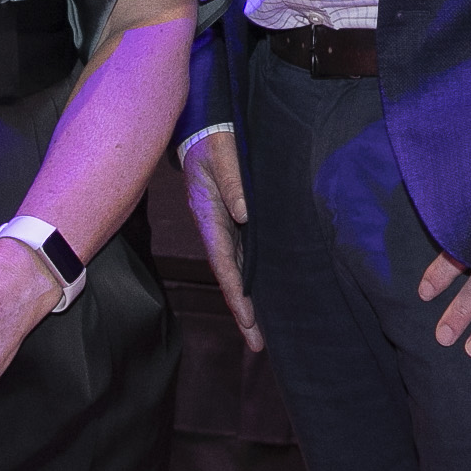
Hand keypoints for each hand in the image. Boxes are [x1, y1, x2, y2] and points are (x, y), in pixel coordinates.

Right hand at [180, 129, 261, 352]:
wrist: (205, 124)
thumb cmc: (213, 137)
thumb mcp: (222, 153)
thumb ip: (233, 181)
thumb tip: (245, 213)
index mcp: (208, 216)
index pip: (223, 262)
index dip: (235, 293)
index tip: (248, 320)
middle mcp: (215, 227)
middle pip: (230, 275)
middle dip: (243, 310)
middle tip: (259, 345)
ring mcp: (224, 225)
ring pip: (238, 268)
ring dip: (249, 298)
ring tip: (265, 331)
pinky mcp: (234, 218)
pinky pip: (244, 253)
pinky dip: (253, 275)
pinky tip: (266, 290)